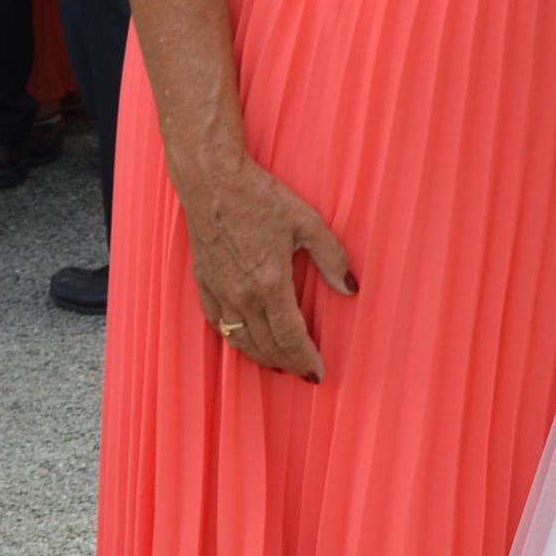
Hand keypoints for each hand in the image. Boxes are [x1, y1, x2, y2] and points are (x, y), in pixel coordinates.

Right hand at [179, 159, 355, 380]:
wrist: (211, 182)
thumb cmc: (259, 198)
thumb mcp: (306, 222)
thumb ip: (332, 257)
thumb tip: (350, 288)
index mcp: (270, 283)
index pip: (291, 338)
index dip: (306, 359)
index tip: (317, 373)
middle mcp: (243, 295)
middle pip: (267, 347)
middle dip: (287, 364)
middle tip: (303, 372)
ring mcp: (220, 292)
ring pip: (240, 342)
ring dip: (261, 358)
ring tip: (279, 364)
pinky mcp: (204, 285)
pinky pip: (219, 326)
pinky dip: (235, 340)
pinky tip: (246, 342)